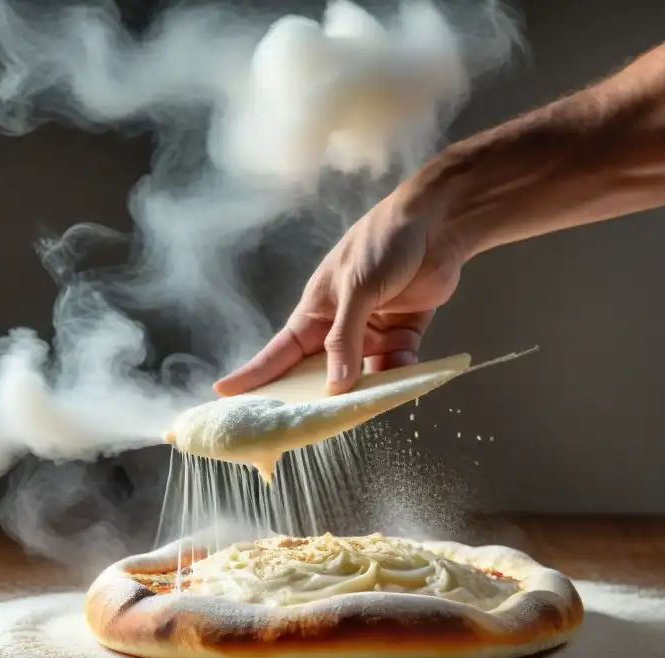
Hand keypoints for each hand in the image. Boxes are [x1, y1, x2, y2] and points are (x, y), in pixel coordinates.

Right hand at [214, 188, 466, 395]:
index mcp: (316, 310)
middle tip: (305, 428)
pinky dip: (401, 374)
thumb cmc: (384, 242)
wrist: (438, 223)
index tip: (226, 394)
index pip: (279, 351)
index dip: (254, 375)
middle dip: (316, 398)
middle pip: (321, 372)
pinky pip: (398, 365)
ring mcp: (372, 330)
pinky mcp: (403, 332)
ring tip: (363, 409)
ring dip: (365, 390)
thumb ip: (345, 338)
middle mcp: (340, 325)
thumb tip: (334, 385)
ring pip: (362, 374)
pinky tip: (405, 377)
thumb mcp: (356, 288)